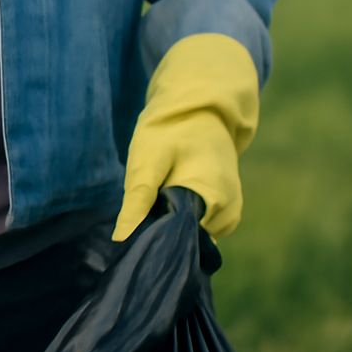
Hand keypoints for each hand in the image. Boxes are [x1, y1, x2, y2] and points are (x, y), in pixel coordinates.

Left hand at [111, 33, 259, 242]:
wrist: (202, 111)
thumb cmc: (170, 131)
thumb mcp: (147, 161)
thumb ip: (137, 201)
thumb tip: (121, 239)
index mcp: (212, 200)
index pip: (178, 240)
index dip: (153, 237)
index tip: (134, 231)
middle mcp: (228, 214)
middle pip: (186, 239)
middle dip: (162, 229)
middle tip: (143, 207)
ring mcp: (231, 214)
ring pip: (193, 234)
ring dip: (172, 223)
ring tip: (158, 197)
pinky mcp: (228, 212)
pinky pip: (201, 227)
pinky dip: (184, 219)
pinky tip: (170, 200)